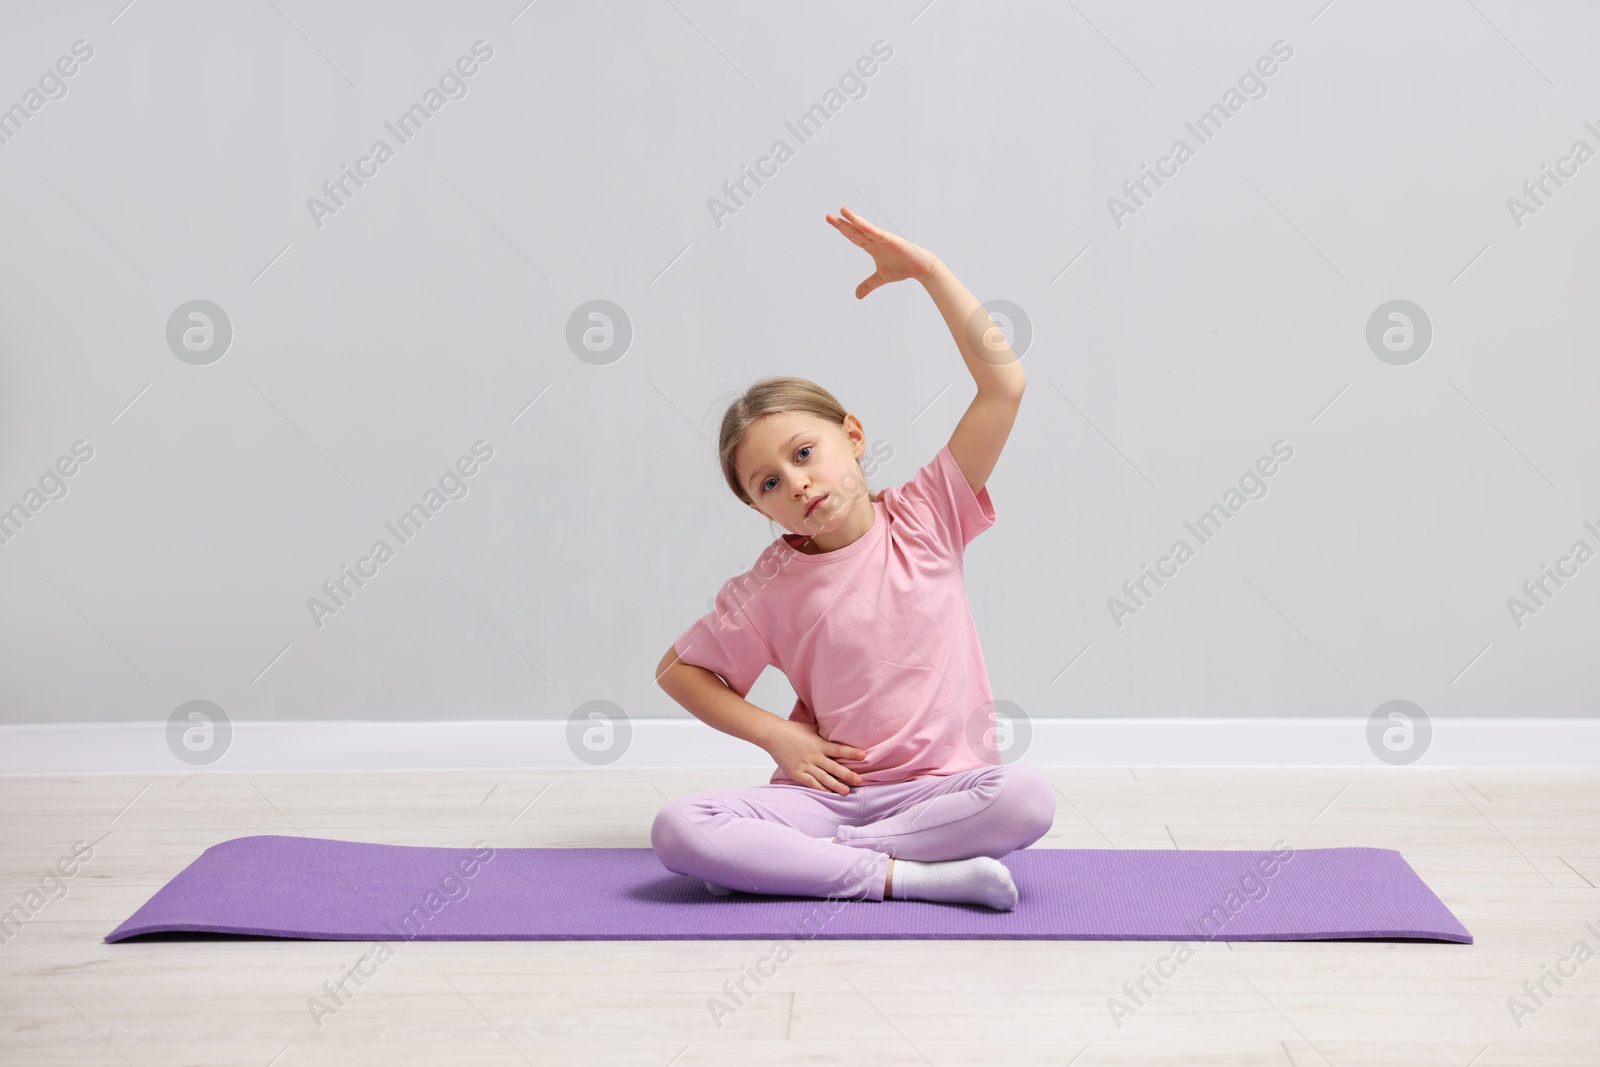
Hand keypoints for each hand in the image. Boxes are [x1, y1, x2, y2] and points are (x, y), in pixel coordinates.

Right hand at [765, 719, 865, 793]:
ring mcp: (806, 765)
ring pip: (824, 778)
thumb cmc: (793, 729)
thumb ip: (824, 733)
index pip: (839, 749)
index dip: (851, 753)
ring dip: (836, 785)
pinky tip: (828, 793)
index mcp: (819, 744)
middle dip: (848, 774)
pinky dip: (820, 788)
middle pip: (834, 767)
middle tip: (859, 780)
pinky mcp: (797, 773)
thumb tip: (836, 730)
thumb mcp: (812, 728)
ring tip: (847, 791)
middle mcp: (814, 756)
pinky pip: (811, 783)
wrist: (774, 735)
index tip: (863, 756)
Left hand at [825, 206, 939, 299]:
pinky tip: (858, 222)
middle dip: (842, 224)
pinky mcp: (891, 240)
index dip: (842, 230)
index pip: (853, 236)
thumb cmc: (902, 268)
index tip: (831, 221)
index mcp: (871, 247)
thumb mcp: (880, 278)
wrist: (920, 267)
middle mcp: (875, 240)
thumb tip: (857, 296)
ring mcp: (882, 239)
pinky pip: (877, 233)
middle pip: (855, 231)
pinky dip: (867, 227)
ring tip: (842, 211)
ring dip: (854, 220)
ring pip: (865, 228)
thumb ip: (868, 285)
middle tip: (828, 217)